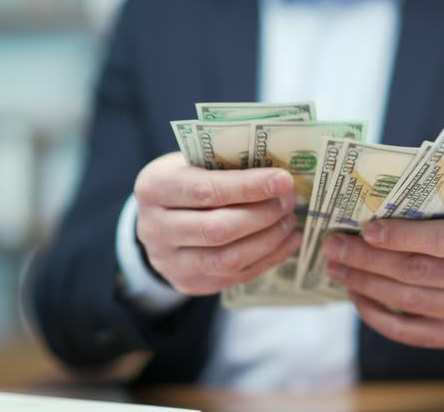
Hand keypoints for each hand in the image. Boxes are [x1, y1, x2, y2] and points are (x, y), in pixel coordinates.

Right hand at [134, 152, 300, 295]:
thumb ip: (227, 165)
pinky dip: (268, 258)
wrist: (158, 219)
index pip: (206, 190)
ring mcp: (170, 262)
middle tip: (289, 201)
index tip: (283, 180)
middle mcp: (155, 228)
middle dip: (263, 215)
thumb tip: (278, 175)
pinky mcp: (189, 282)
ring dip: (269, 240)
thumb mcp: (193, 162)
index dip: (248, 187)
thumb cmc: (186, 180)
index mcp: (154, 187)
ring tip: (289, 221)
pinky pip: (235, 276)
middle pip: (218, 229)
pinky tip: (287, 241)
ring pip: (228, 259)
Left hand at [322, 209, 443, 348]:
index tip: (366, 230)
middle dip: (369, 259)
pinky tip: (354, 292)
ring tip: (336, 267)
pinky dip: (373, 312)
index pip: (442, 239)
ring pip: (406, 299)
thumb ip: (419, 213)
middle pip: (417, 270)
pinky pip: (403, 330)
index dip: (402, 236)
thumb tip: (357, 210)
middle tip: (334, 247)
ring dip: (364, 282)